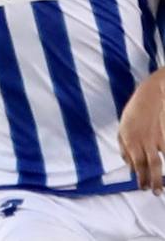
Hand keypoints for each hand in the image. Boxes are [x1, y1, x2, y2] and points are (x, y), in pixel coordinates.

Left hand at [118, 71, 164, 193]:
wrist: (154, 93)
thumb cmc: (137, 110)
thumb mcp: (123, 126)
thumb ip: (123, 145)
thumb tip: (127, 165)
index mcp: (128, 138)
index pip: (134, 162)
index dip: (139, 176)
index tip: (142, 186)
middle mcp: (141, 141)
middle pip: (146, 165)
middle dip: (150, 181)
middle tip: (154, 192)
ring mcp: (156, 139)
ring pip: (158, 162)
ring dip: (159, 177)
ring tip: (161, 189)